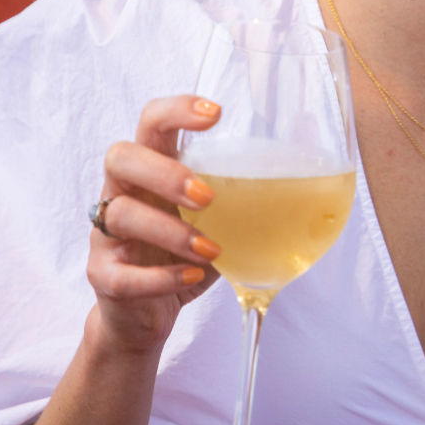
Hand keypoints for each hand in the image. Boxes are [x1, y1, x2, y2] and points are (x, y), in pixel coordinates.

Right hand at [85, 95, 222, 355]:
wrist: (143, 315)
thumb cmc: (184, 252)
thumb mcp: (215, 218)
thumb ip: (245, 196)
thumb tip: (321, 185)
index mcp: (152, 167)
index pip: (151, 120)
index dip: (177, 109)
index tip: (215, 114)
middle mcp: (123, 192)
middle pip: (121, 157)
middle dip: (165, 172)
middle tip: (208, 196)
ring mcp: (106, 235)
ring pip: (120, 215)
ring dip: (171, 231)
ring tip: (211, 249)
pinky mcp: (102, 278)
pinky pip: (120, 274)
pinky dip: (161, 278)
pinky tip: (194, 278)